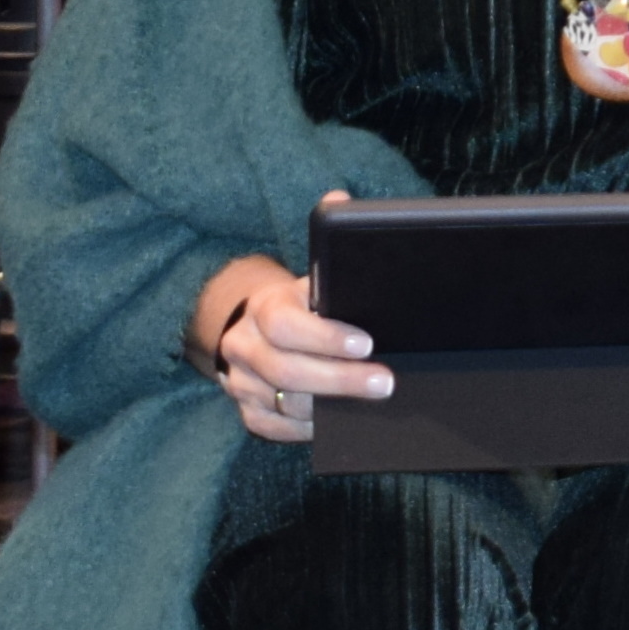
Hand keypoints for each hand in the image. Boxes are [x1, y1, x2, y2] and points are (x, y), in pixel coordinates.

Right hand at [191, 238, 392, 444]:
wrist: (253, 327)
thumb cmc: (299, 303)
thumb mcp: (312, 275)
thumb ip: (328, 243)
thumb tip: (340, 201)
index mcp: (265, 309)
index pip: (288, 326)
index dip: (327, 338)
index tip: (367, 343)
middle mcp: (245, 347)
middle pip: (289, 372)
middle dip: (341, 380)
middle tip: (385, 382)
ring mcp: (243, 384)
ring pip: (286, 404)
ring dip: (330, 407)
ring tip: (373, 404)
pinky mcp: (249, 413)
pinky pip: (277, 428)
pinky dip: (310, 428)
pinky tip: (341, 422)